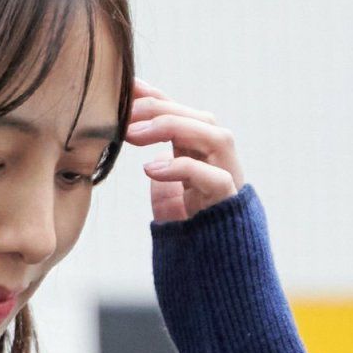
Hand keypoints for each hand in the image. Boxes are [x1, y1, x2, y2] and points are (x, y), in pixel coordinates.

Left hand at [125, 76, 246, 223]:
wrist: (211, 265)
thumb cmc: (187, 224)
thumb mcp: (166, 187)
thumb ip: (157, 164)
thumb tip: (128, 136)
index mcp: (202, 151)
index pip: (180, 113)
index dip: (154, 97)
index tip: (126, 87)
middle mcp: (218, 158)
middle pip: (197, 118)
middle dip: (159, 109)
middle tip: (124, 113)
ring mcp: (228, 177)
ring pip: (212, 136)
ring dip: (172, 128)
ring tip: (133, 135)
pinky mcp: (228, 201)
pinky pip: (214, 177)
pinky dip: (182, 169)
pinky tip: (151, 169)